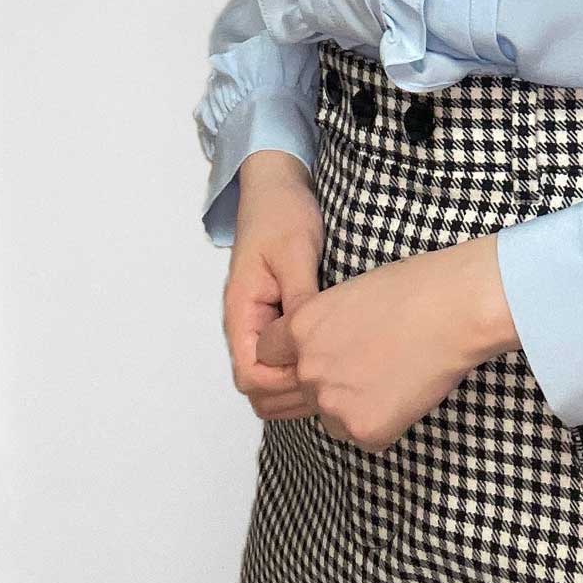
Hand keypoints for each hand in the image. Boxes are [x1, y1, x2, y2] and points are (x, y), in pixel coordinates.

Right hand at [222, 151, 323, 423]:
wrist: (278, 189)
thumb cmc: (283, 216)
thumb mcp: (295, 253)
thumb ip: (299, 298)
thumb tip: (309, 345)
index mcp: (241, 314)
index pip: (249, 376)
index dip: (282, 385)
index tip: (320, 372)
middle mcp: (246, 326)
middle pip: (258, 386)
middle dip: (292, 392)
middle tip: (337, 380)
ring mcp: (261, 324)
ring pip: (271, 376)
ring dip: (299, 381)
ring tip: (340, 371)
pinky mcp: (278, 318)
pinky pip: (284, 357)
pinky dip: (305, 365)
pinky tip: (336, 357)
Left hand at [254, 234, 520, 452]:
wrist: (456, 309)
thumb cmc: (413, 288)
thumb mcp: (347, 295)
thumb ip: (318, 328)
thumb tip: (311, 351)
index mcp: (301, 328)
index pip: (266, 354)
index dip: (289, 352)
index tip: (311, 351)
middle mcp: (309, 370)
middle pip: (292, 391)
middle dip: (316, 383)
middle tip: (356, 365)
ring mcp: (335, 404)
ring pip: (327, 416)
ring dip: (348, 403)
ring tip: (388, 372)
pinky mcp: (366, 431)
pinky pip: (361, 434)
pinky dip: (380, 419)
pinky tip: (404, 389)